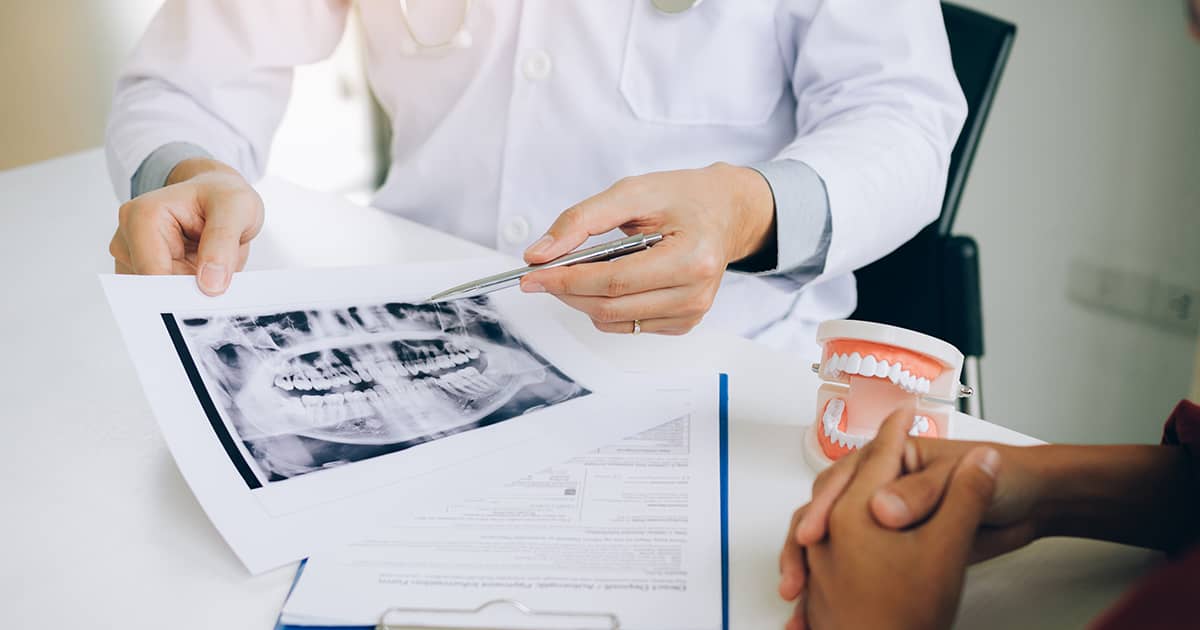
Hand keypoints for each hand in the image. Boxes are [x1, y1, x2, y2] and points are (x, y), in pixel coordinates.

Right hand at [109, 158, 263, 295]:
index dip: (185, 289)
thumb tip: (210, 284)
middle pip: (153, 289)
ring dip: (189, 292)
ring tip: (210, 267)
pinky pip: (162, 298)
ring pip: (158, 297)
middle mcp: (128, 237)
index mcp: (142, 216)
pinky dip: (186, 294)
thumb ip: (223, 242)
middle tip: (218, 277)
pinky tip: (200, 273)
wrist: (215, 196)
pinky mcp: (140, 273)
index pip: (153, 272)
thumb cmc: (220, 195)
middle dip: (188, 291)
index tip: (211, 290)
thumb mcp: (236, 207)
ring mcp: (132, 258)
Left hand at [519, 163, 774, 334]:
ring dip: (584, 298)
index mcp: (692, 257)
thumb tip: (539, 254)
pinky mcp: (683, 323)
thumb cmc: (683, 197)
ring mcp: (691, 313)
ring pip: (613, 321)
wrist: (725, 211)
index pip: (614, 281)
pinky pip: (627, 325)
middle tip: (542, 271)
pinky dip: (608, 305)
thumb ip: (581, 220)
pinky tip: (616, 278)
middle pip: (609, 306)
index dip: (566, 280)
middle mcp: (696, 293)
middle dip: (567, 290)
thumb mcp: (631, 192)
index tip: (531, 275)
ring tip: (585, 267)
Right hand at [781, 413, 1000, 629]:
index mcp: (892, 458)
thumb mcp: (958, 479)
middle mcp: (883, 483)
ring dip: (814, 569)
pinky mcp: (902, 543)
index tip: (810, 538)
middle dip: (805, 544)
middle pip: (829, 511)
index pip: (843, 480)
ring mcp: (889, 514)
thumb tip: (881, 510)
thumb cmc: (1007, 476)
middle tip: (796, 578)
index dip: (821, 510)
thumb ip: (919, 493)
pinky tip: (824, 610)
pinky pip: (864, 563)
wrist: (1039, 502)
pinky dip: (840, 586)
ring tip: (800, 599)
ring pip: (838, 539)